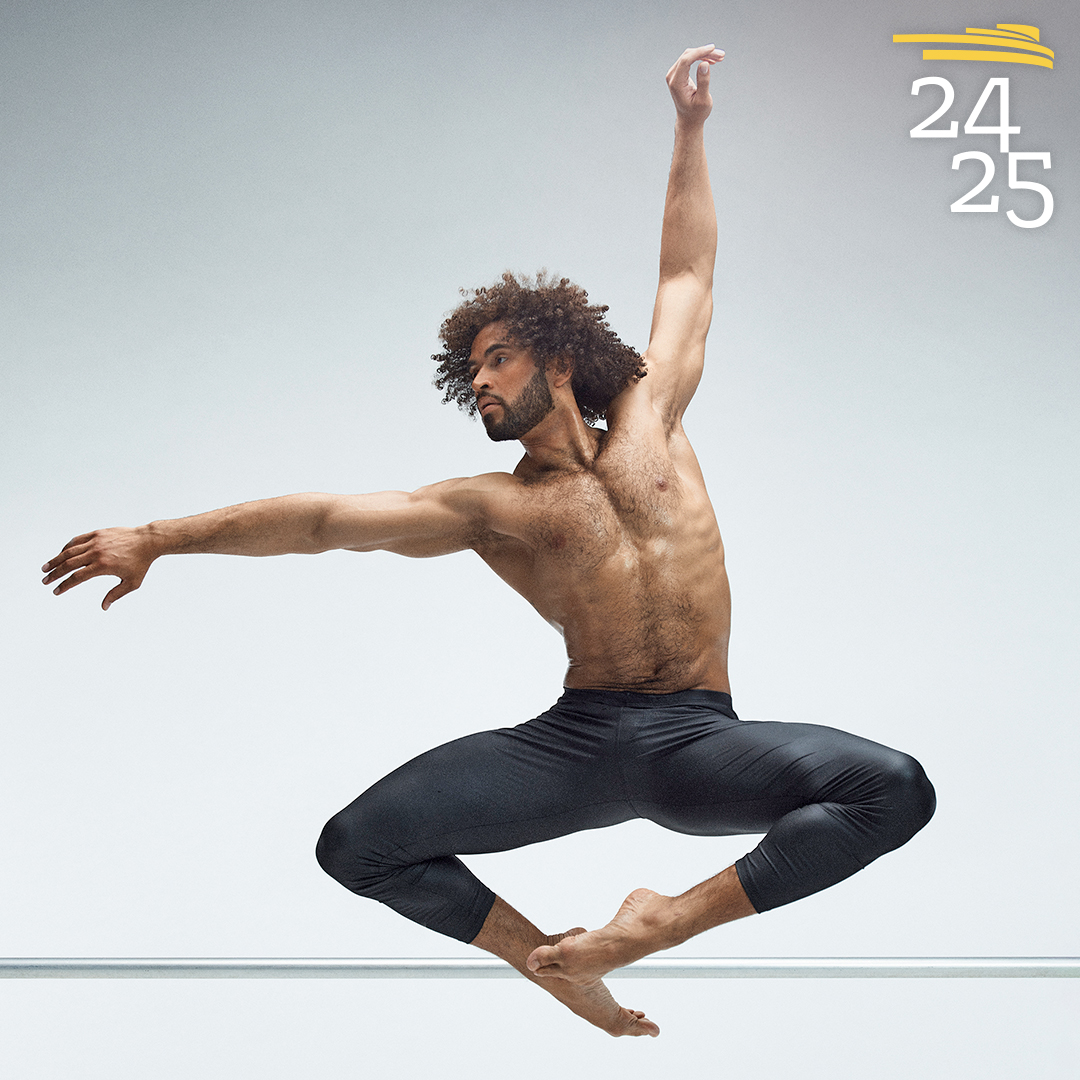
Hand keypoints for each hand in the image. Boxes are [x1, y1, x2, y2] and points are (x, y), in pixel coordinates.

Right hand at [42, 526, 158, 609]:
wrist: (148, 541)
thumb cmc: (141, 563)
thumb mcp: (132, 583)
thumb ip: (116, 594)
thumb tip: (104, 607)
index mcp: (103, 566)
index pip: (77, 578)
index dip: (64, 585)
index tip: (56, 591)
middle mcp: (96, 553)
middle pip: (68, 564)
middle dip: (54, 574)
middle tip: (45, 581)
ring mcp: (96, 541)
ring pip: (69, 551)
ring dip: (55, 560)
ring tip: (46, 568)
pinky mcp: (97, 533)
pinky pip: (77, 540)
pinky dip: (67, 547)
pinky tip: (62, 554)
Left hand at [666, 44, 723, 123]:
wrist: (689, 120)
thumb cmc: (696, 113)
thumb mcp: (703, 100)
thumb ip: (703, 82)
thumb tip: (704, 63)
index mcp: (676, 83)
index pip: (686, 60)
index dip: (700, 52)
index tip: (713, 49)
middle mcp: (672, 77)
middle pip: (688, 55)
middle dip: (705, 52)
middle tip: (722, 55)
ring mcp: (674, 74)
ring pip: (690, 56)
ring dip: (705, 54)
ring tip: (720, 57)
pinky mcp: (679, 73)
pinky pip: (689, 59)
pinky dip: (701, 58)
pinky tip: (712, 61)